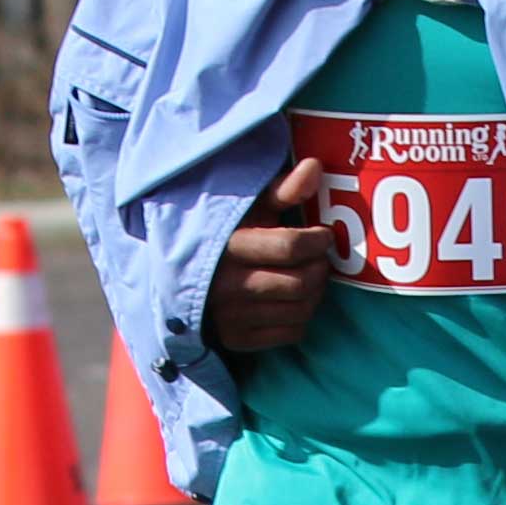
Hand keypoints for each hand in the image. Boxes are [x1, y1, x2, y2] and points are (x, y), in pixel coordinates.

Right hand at [206, 156, 332, 352]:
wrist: (182, 277)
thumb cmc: (226, 235)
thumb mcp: (248, 209)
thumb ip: (282, 191)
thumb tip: (315, 166)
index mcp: (228, 246)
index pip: (291, 246)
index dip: (318, 240)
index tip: (323, 235)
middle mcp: (227, 284)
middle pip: (301, 282)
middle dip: (320, 268)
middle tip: (320, 258)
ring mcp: (232, 316)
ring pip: (300, 309)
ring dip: (315, 293)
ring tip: (309, 276)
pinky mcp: (238, 338)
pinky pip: (292, 332)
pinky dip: (302, 316)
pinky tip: (294, 300)